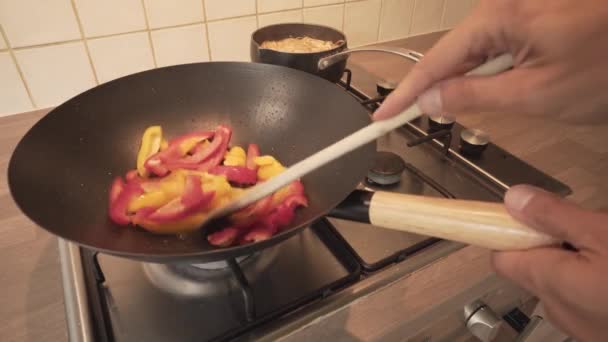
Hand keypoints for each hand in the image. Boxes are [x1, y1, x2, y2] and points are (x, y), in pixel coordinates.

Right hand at [373, 0, 607, 122]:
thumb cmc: (605, 69)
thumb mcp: (534, 94)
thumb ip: (474, 97)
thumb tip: (429, 101)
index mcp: (499, 17)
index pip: (436, 61)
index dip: (406, 93)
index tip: (382, 117)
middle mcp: (502, 6)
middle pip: (449, 53)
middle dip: (429, 87)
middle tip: (399, 118)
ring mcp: (516, 10)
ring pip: (470, 52)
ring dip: (457, 82)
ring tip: (440, 110)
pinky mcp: (529, 18)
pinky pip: (493, 47)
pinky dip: (482, 73)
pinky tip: (480, 90)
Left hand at [493, 185, 607, 340]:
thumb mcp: (605, 234)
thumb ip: (555, 216)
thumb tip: (512, 199)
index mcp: (547, 281)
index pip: (500, 257)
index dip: (508, 233)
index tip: (527, 214)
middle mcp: (555, 307)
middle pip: (536, 265)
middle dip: (556, 241)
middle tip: (592, 227)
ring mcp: (581, 326)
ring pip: (565, 280)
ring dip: (582, 258)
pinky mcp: (600, 332)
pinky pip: (588, 297)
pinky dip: (598, 278)